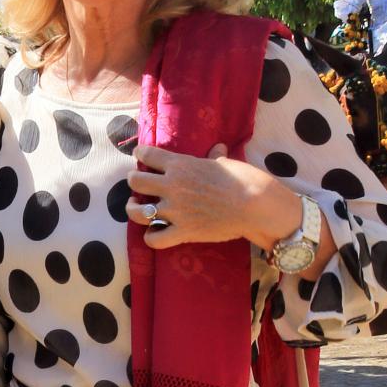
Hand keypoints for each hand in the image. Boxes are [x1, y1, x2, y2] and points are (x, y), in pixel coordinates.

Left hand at [126, 143, 300, 252]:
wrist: (254, 205)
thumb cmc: (242, 179)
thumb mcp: (225, 163)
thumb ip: (214, 157)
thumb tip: (217, 147)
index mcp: (180, 165)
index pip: (147, 155)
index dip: (141, 155)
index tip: (141, 157)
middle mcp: (171, 186)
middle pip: (135, 182)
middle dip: (134, 182)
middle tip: (139, 185)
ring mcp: (174, 211)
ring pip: (136, 212)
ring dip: (132, 209)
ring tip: (136, 208)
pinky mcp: (182, 232)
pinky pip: (153, 239)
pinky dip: (151, 237)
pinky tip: (155, 233)